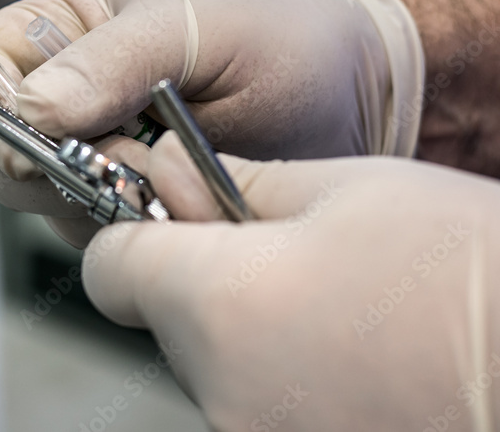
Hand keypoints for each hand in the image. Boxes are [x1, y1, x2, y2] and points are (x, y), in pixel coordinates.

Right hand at [0, 0, 423, 241]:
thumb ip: (110, 59)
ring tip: (157, 167)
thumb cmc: (276, 37)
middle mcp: (65, 93)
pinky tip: (170, 198)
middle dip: (34, 157)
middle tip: (103, 155)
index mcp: (65, 28)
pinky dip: (116, 225)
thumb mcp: (193, 23)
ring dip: (81, 192)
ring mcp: (89, 154)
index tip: (29, 127)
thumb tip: (29, 107)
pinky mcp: (119, 206)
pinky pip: (84, 231)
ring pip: (31, 194)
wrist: (350, 102)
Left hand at [83, 140, 499, 430]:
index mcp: (219, 303)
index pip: (110, 268)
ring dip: (243, 328)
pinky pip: (254, 404)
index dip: (132, 230)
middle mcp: (221, 389)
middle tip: (271, 246)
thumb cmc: (466, 272)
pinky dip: (279, 373)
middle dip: (199, 277)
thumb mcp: (347, 190)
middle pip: (163, 318)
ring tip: (329, 301)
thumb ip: (236, 183)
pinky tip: (346, 349)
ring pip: (210, 364)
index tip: (165, 213)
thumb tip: (173, 171)